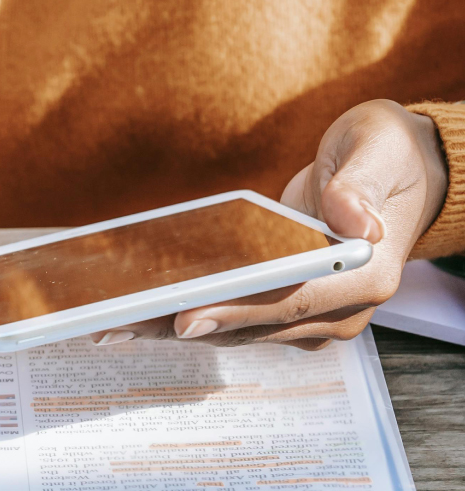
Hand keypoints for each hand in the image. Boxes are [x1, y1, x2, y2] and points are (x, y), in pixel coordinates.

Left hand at [91, 100, 447, 348]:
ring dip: (169, 325)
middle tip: (116, 321)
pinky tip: (133, 306)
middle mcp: (341, 308)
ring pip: (231, 329)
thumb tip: (353, 220)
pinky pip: (229, 317)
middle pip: (250, 325)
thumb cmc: (386, 156)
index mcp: (366, 275)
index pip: (292, 302)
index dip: (236, 311)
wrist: (395, 173)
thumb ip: (359, 184)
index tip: (184, 316)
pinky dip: (183, 311)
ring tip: (108, 318)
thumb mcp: (378, 147)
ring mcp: (311, 315)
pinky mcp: (283, 309)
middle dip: (180, 324)